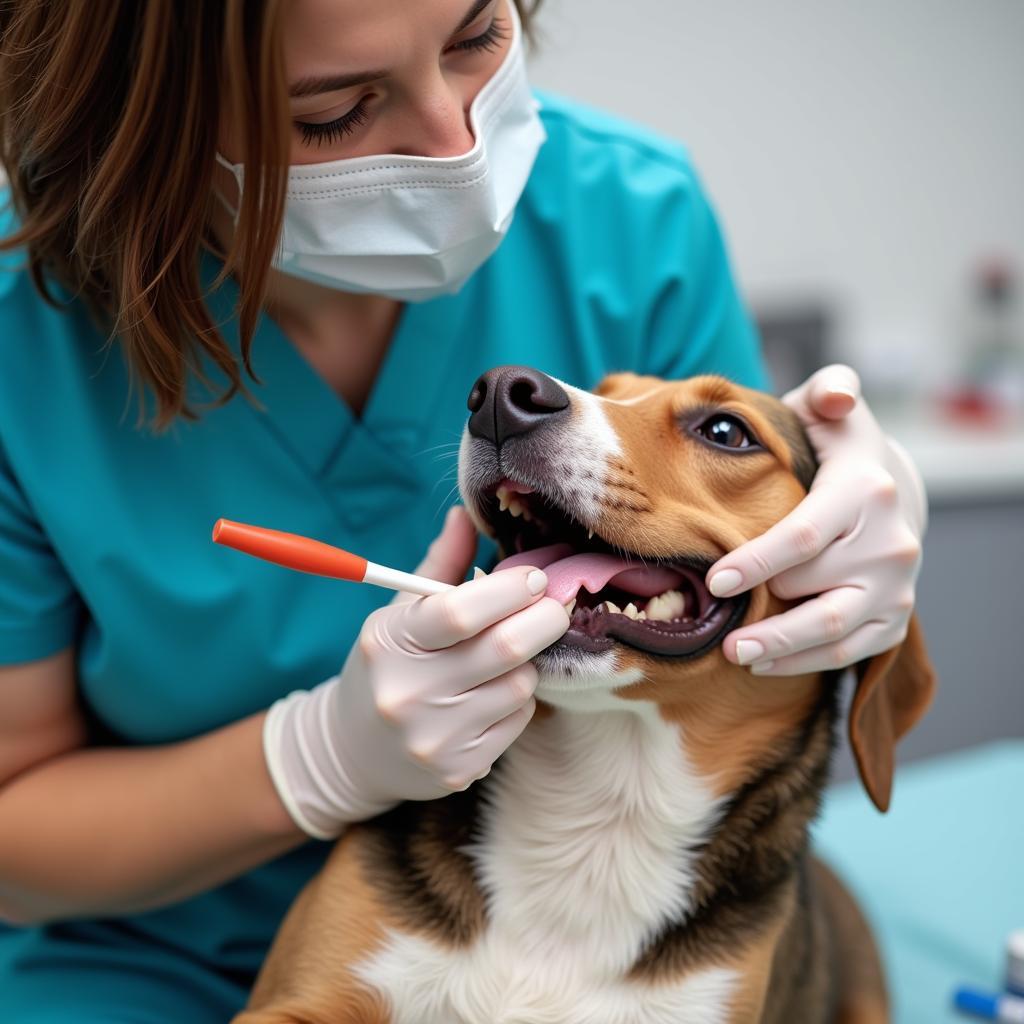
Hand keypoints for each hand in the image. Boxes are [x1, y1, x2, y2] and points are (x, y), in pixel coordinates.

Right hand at [262, 506, 569, 838]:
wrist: (354, 749)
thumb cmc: (389, 664)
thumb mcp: (399, 613)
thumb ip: (439, 565)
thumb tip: (466, 514)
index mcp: (391, 642)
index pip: (459, 611)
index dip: (509, 589)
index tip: (534, 577)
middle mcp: (408, 693)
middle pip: (505, 649)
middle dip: (544, 619)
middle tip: (554, 604)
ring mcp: (434, 737)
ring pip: (520, 684)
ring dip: (528, 662)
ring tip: (509, 654)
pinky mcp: (458, 770)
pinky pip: (517, 719)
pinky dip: (518, 698)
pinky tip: (494, 692)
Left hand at [705, 364, 925, 675]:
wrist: (890, 491)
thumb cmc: (837, 449)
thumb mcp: (831, 409)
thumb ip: (828, 390)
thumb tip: (833, 396)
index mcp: (866, 491)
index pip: (804, 534)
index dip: (757, 561)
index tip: (716, 581)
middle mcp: (891, 543)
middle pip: (813, 585)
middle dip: (762, 605)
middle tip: (713, 622)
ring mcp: (896, 586)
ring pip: (833, 627)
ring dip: (781, 647)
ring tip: (735, 652)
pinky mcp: (895, 618)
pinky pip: (848, 651)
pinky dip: (803, 662)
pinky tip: (762, 663)